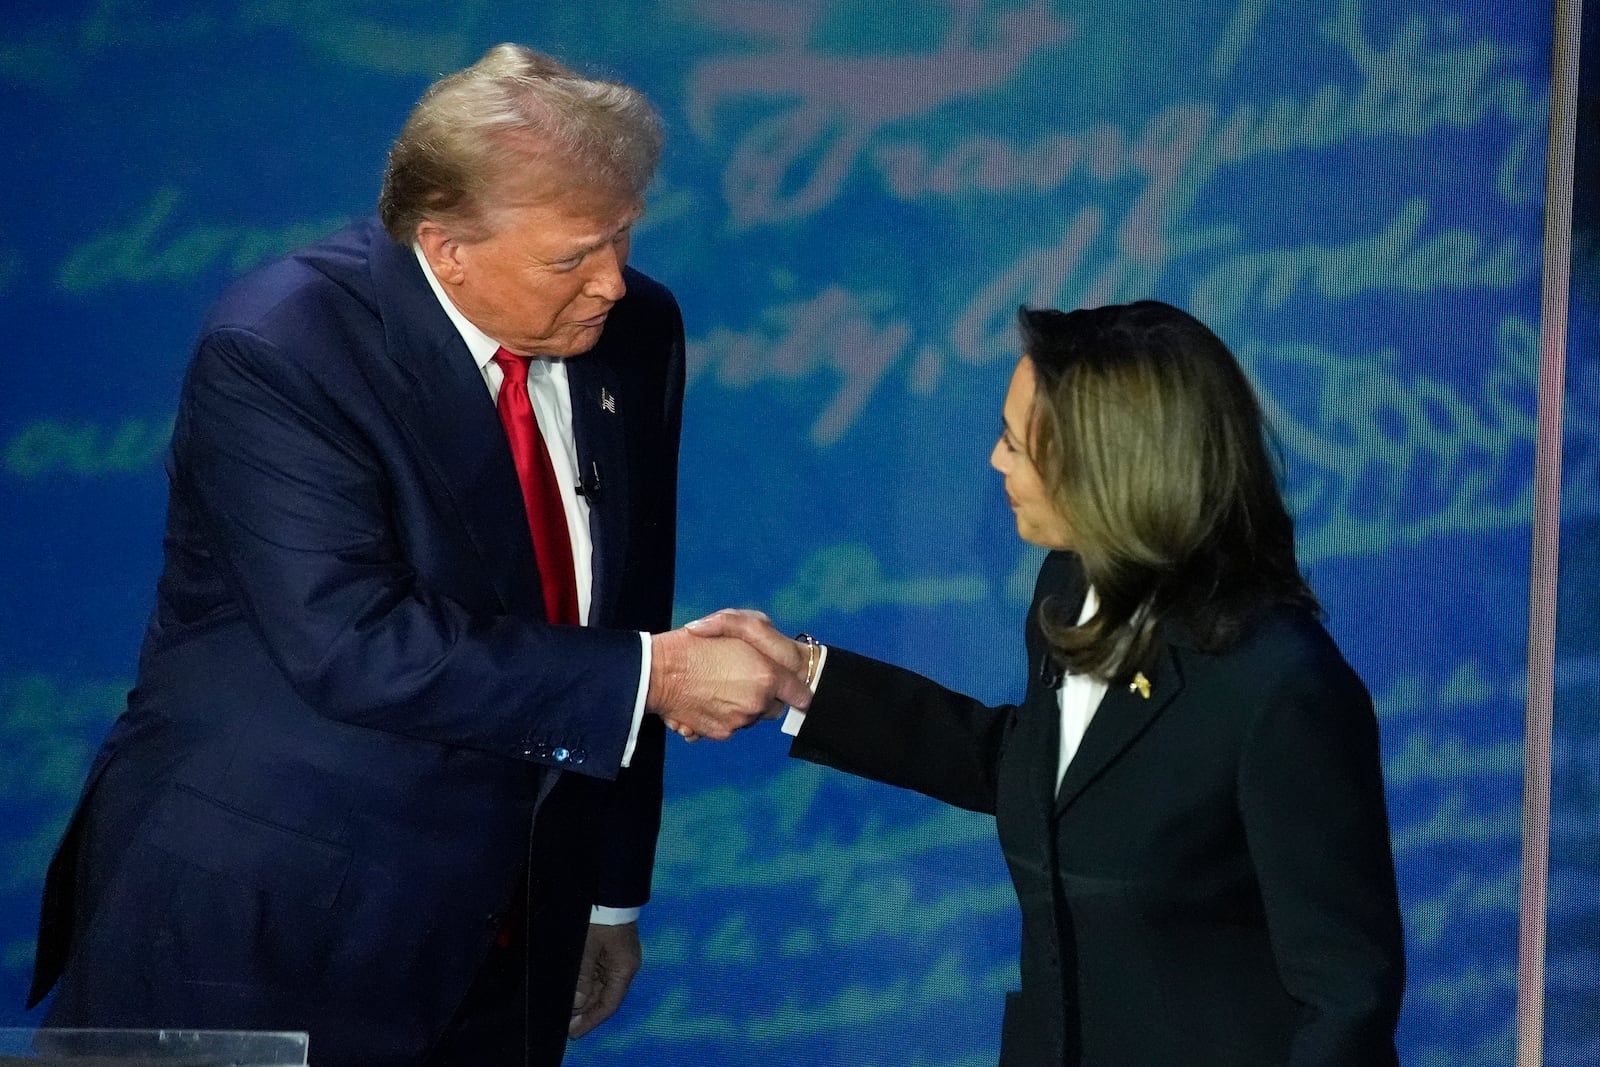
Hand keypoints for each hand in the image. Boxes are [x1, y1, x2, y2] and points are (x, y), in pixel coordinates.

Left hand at [569, 921, 640, 1037]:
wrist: (609, 889)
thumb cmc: (599, 919)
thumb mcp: (586, 948)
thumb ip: (582, 977)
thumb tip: (577, 1003)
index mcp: (624, 969)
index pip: (609, 1004)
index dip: (591, 1020)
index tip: (572, 1032)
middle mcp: (624, 967)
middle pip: (604, 997)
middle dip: (584, 1011)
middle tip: (563, 1022)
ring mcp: (618, 958)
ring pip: (600, 986)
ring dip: (584, 998)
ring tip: (564, 1009)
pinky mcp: (610, 950)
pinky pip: (598, 974)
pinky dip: (586, 985)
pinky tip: (573, 990)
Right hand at [647, 614, 810, 741]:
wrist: (659, 671)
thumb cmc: (696, 642)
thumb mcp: (735, 622)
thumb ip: (763, 638)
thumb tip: (773, 661)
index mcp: (767, 676)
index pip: (800, 695)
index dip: (795, 690)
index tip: (789, 688)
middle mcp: (757, 702)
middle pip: (773, 707)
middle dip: (764, 696)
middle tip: (741, 679)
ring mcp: (740, 720)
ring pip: (751, 717)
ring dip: (742, 705)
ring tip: (718, 685)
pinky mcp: (722, 733)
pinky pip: (732, 726)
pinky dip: (723, 715)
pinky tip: (707, 698)